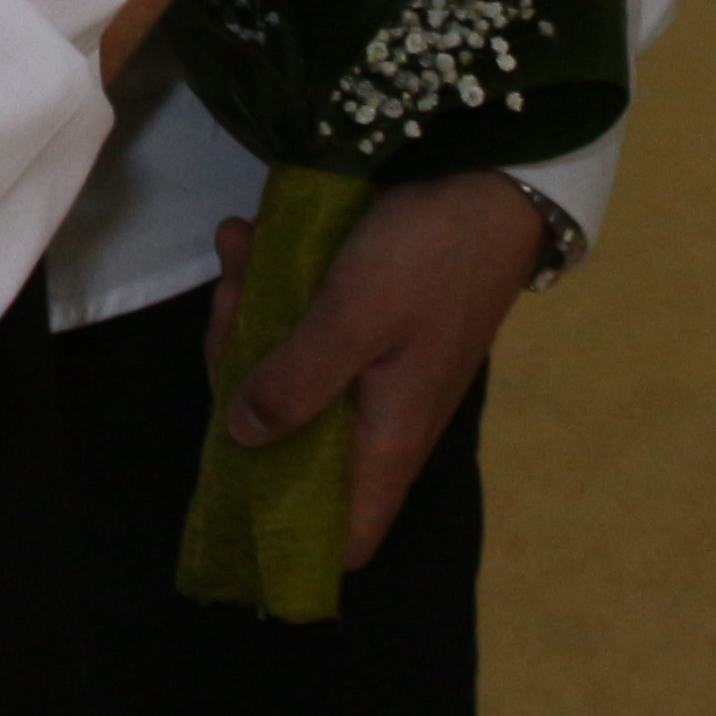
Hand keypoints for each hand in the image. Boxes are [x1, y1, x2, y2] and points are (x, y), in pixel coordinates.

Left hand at [208, 171, 544, 567]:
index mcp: (388, 442)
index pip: (345, 537)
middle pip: (286, 438)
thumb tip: (240, 437)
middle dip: (239, 370)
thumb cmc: (428, 258)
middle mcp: (379, 418)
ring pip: (284, 370)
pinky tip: (250, 234)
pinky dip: (270, 283)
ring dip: (248, 311)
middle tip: (231, 298)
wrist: (490, 178)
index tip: (225, 476)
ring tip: (239, 245)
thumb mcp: (352, 319)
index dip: (286, 530)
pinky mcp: (363, 322)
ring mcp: (371, 368)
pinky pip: (300, 322)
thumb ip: (296, 384)